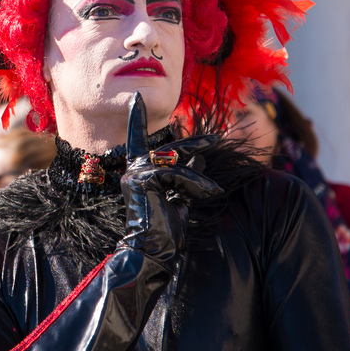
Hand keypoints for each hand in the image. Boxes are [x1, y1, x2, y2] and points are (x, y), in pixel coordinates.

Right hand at [120, 92, 223, 261]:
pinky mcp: (144, 180)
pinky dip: (196, 185)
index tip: (136, 97)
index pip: (135, 140)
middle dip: (193, 142)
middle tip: (216, 138)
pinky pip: (178, 174)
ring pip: (176, 161)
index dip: (136, 118)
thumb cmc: (164, 233)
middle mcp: (133, 171)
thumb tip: (198, 160)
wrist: (150, 252)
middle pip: (168, 148)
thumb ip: (185, 179)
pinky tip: (208, 195)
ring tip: (215, 191)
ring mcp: (136, 174)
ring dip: (200, 176)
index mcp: (138, 174)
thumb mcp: (179, 200)